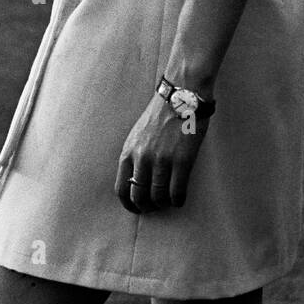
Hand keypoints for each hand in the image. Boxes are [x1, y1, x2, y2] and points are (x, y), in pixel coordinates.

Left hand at [114, 93, 210, 213]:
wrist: (182, 95)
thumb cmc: (161, 114)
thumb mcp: (137, 134)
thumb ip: (135, 155)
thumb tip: (137, 180)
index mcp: (128, 151)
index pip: (121, 189)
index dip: (129, 204)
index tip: (137, 209)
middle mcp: (142, 158)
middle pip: (140, 197)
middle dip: (147, 207)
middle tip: (155, 208)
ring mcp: (162, 160)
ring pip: (159, 197)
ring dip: (164, 204)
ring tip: (168, 201)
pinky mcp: (182, 160)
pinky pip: (177, 192)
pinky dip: (178, 200)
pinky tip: (180, 199)